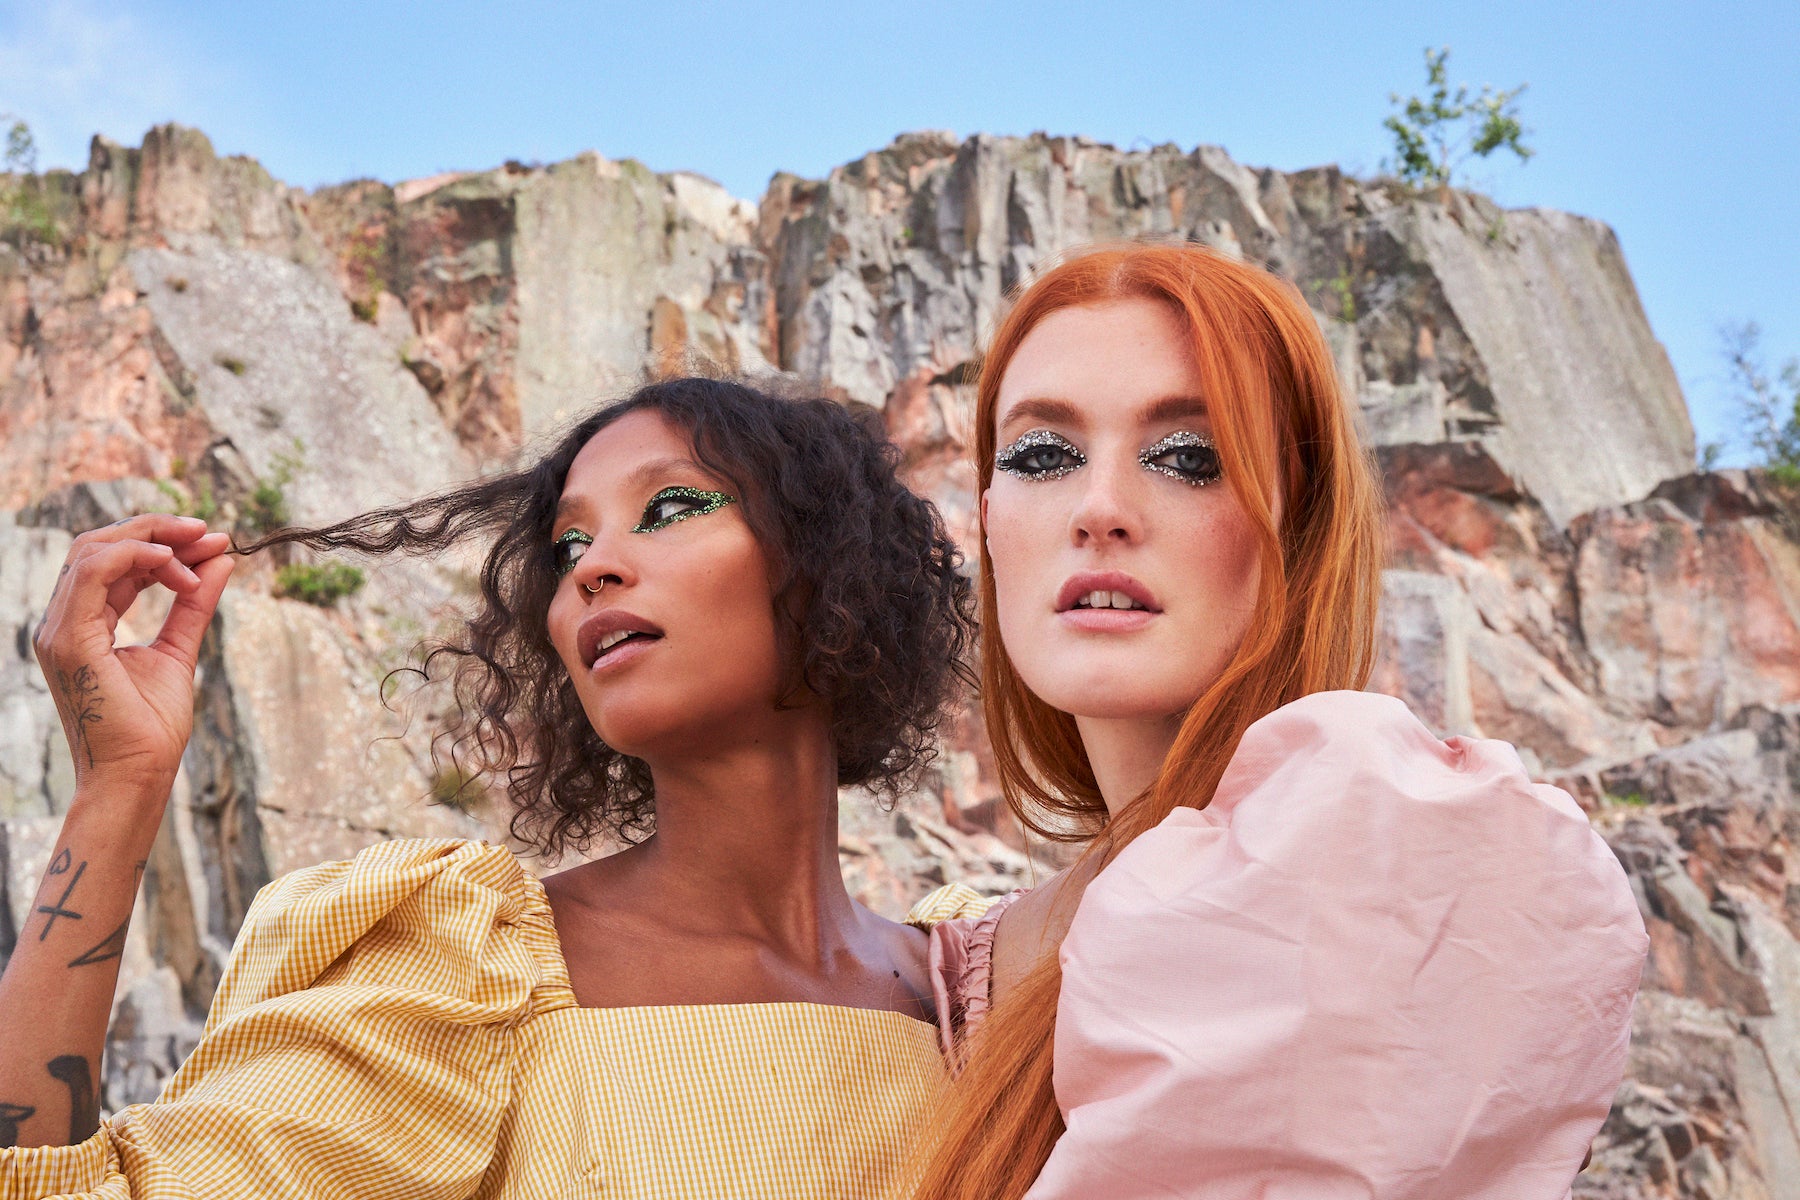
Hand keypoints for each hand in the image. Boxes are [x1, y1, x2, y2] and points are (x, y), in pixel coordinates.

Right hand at [30, 514, 234, 796]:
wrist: (138, 774)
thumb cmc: (152, 727)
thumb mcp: (180, 649)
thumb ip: (194, 603)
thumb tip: (220, 559)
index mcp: (83, 624)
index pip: (114, 562)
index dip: (163, 542)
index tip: (214, 541)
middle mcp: (63, 622)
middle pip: (98, 545)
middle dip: (157, 529)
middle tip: (210, 531)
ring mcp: (60, 630)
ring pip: (93, 550)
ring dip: (154, 538)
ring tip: (202, 546)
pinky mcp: (68, 640)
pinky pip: (93, 573)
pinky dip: (136, 556)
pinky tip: (176, 563)